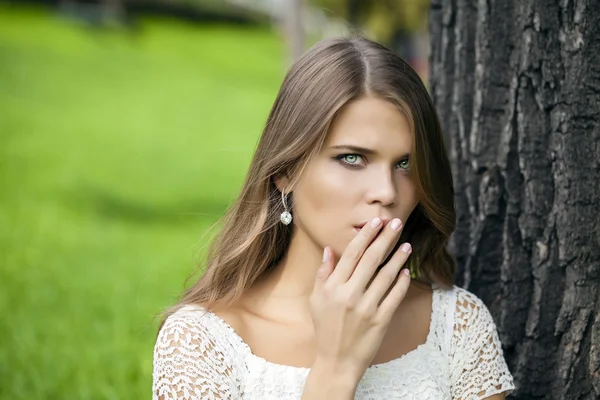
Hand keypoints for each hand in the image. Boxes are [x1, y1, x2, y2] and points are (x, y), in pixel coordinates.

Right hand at [309, 217, 411, 383]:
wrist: (337, 362)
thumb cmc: (325, 329)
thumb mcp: (316, 300)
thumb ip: (323, 274)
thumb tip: (330, 249)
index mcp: (333, 287)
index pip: (352, 254)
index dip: (365, 235)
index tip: (376, 222)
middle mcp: (349, 295)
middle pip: (371, 259)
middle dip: (385, 238)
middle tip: (396, 223)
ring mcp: (366, 308)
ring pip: (386, 275)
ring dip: (398, 257)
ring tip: (407, 244)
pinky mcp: (380, 321)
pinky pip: (395, 296)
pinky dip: (402, 282)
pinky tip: (406, 271)